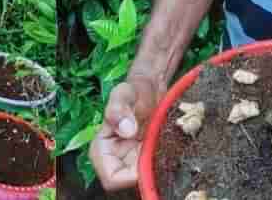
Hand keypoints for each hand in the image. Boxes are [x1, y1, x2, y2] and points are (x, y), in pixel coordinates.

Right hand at [90, 75, 162, 190]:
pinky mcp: (147, 160)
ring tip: (165, 145)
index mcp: (101, 149)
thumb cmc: (132, 90)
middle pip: (131, 183)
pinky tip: (170, 148)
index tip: (147, 159)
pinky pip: (156, 171)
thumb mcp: (124, 93)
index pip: (111, 179)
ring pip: (146, 179)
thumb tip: (126, 130)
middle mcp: (115, 160)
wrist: (150, 88)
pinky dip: (164, 164)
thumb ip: (119, 109)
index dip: (129, 177)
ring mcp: (132, 162)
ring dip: (158, 167)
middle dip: (148, 172)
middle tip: (161, 149)